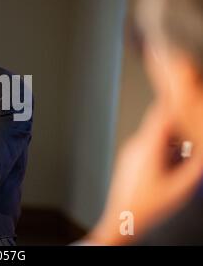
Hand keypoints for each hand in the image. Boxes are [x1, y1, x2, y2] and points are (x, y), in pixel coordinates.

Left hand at [87, 103, 202, 244]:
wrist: (121, 218)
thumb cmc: (147, 206)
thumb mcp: (180, 188)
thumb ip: (195, 166)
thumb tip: (202, 153)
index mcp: (147, 147)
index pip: (161, 114)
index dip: (176, 103)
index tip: (187, 97)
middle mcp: (136, 145)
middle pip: (159, 124)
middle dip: (178, 127)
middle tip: (190, 136)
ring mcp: (130, 151)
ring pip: (154, 135)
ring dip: (170, 140)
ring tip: (181, 157)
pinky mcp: (128, 158)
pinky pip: (146, 145)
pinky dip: (161, 149)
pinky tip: (169, 166)